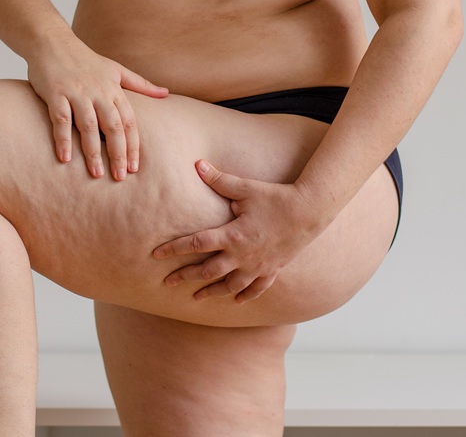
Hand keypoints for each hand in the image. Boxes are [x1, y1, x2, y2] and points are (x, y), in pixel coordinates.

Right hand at [26, 31, 167, 177]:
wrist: (52, 42)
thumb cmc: (85, 59)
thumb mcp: (117, 69)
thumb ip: (140, 84)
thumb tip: (166, 94)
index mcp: (114, 90)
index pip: (128, 122)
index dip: (133, 145)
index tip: (134, 167)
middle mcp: (98, 92)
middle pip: (113, 127)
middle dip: (118, 153)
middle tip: (119, 177)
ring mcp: (77, 93)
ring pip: (89, 126)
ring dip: (93, 152)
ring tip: (97, 173)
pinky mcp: (56, 94)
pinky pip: (61, 120)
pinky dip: (63, 139)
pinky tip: (65, 159)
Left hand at [152, 160, 327, 302]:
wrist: (309, 211)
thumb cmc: (276, 197)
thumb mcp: (245, 187)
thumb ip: (219, 179)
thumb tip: (197, 164)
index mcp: (232, 235)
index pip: (196, 244)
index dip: (174, 249)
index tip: (156, 254)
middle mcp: (242, 255)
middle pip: (208, 271)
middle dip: (186, 277)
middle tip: (167, 283)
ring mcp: (258, 266)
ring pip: (230, 285)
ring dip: (211, 292)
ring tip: (196, 298)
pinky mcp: (273, 269)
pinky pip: (256, 288)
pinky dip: (245, 296)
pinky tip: (236, 301)